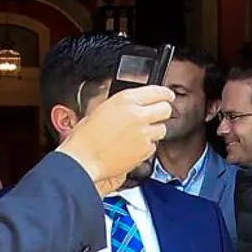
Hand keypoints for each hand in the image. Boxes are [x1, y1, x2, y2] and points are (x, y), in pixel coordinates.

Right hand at [59, 85, 173, 194]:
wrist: (84, 159)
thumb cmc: (86, 136)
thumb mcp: (100, 108)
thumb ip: (122, 103)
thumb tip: (134, 101)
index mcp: (126, 100)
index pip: (158, 91)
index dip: (165, 94)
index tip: (167, 96)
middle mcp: (138, 115)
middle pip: (166, 109)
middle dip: (162, 111)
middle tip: (155, 114)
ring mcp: (143, 134)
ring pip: (162, 129)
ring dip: (154, 130)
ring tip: (138, 133)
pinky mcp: (145, 151)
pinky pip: (154, 146)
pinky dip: (147, 145)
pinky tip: (133, 145)